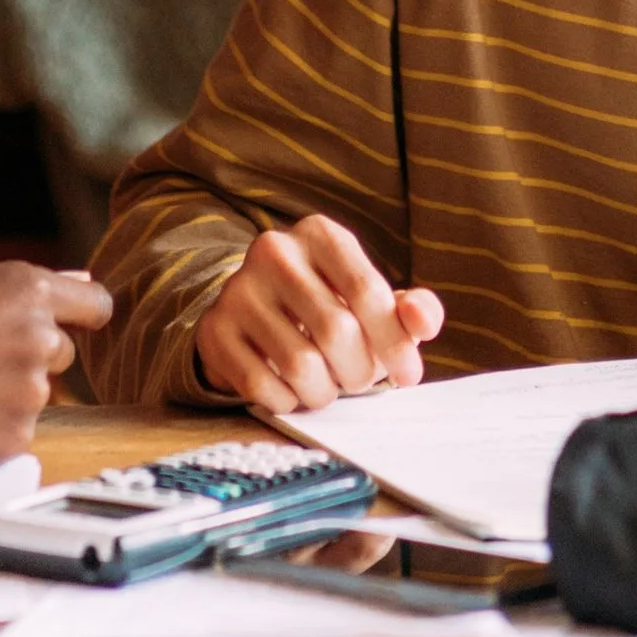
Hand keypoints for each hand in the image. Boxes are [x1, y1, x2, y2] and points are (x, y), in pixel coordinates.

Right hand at [0, 258, 111, 470]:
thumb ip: (19, 282)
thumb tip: (81, 281)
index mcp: (27, 291)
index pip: (95, 305)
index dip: (80, 315)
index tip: (66, 324)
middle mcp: (39, 340)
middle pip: (60, 352)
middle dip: (28, 355)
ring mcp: (29, 395)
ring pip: (36, 394)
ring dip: (7, 393)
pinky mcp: (13, 440)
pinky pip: (16, 432)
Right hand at [191, 216, 444, 417]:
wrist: (255, 311)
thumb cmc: (328, 305)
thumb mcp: (370, 297)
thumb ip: (409, 308)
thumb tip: (422, 321)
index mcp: (320, 234)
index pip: (368, 292)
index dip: (395, 342)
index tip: (409, 375)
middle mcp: (274, 251)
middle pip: (336, 332)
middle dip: (359, 371)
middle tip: (358, 379)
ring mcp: (237, 289)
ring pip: (300, 366)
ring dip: (324, 392)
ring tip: (325, 384)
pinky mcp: (214, 330)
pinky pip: (262, 387)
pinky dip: (287, 401)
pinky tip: (290, 388)